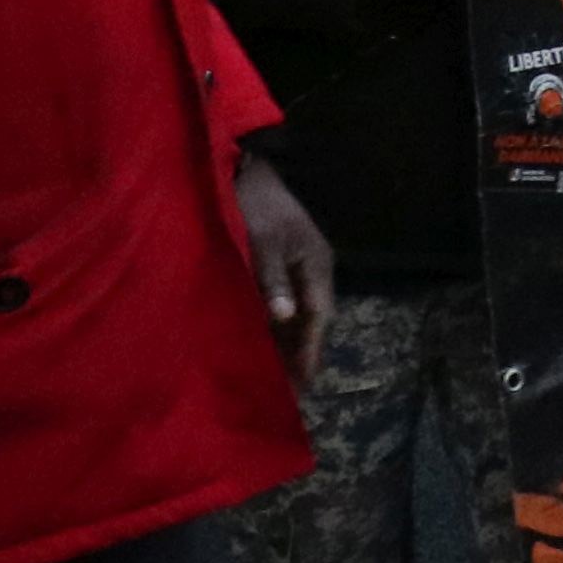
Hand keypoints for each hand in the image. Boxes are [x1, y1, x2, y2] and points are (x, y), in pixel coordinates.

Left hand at [237, 150, 334, 393]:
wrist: (245, 170)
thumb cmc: (254, 206)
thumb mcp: (262, 240)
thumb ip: (272, 279)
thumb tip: (284, 317)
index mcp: (315, 264)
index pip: (317, 316)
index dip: (309, 350)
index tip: (302, 383)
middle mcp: (310, 271)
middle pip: (309, 320)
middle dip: (299, 354)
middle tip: (288, 392)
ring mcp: (294, 269)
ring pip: (294, 315)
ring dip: (285, 344)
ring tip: (274, 378)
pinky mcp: (276, 267)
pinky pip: (279, 305)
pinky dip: (272, 328)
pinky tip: (259, 345)